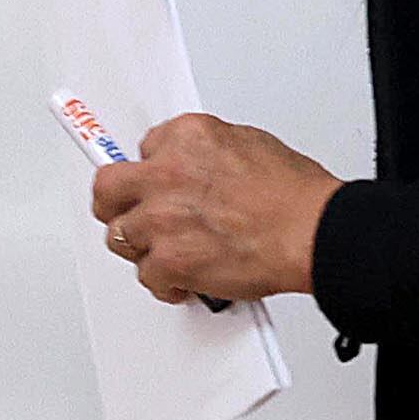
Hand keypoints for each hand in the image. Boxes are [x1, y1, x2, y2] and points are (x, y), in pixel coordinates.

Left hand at [91, 113, 339, 305]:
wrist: (311, 231)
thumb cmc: (293, 194)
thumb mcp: (250, 144)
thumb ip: (207, 153)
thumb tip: (197, 166)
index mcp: (187, 137)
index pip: (142, 149)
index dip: (149, 171)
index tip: (146, 179)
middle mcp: (167, 173)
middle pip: (107, 188)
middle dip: (117, 203)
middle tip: (129, 212)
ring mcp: (162, 218)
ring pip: (121, 236)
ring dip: (144, 246)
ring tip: (169, 249)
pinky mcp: (168, 260)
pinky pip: (147, 276)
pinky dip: (166, 282)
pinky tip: (185, 277)